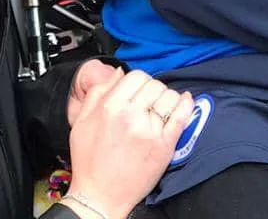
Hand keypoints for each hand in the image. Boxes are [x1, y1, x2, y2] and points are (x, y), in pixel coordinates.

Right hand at [65, 69, 194, 218]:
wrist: (99, 195)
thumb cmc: (88, 160)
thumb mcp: (82, 121)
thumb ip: (98, 92)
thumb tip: (117, 72)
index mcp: (109, 106)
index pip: (135, 75)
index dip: (138, 81)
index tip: (138, 90)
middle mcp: (130, 115)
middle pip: (154, 84)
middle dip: (152, 89)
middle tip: (148, 102)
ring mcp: (149, 130)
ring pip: (169, 97)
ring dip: (167, 98)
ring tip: (161, 108)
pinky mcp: (164, 146)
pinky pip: (181, 116)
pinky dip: (186, 105)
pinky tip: (185, 101)